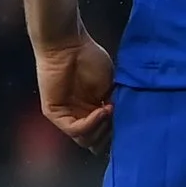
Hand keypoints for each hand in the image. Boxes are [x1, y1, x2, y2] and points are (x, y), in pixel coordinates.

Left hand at [34, 31, 114, 156]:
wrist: (68, 45)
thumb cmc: (90, 59)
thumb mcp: (110, 87)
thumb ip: (114, 106)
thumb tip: (123, 124)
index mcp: (93, 110)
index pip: (103, 134)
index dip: (117, 134)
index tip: (131, 127)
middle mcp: (79, 115)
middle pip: (94, 141)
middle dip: (109, 136)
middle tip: (121, 123)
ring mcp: (66, 115)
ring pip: (84, 139)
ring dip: (100, 130)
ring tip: (111, 112)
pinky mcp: (54, 113)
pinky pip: (73, 128)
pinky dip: (90, 123)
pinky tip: (102, 111)